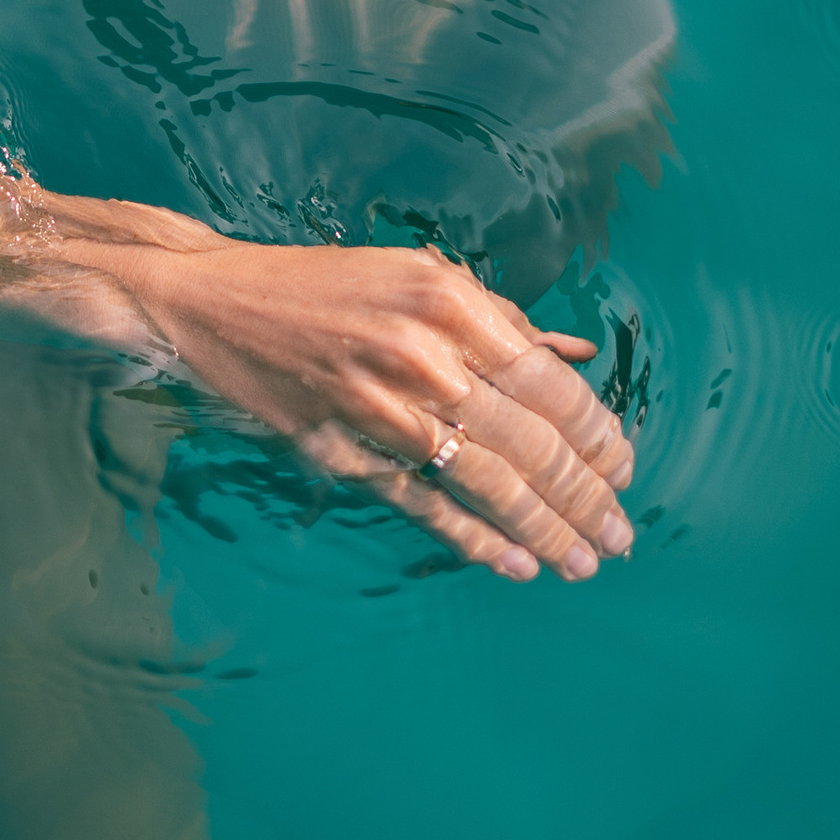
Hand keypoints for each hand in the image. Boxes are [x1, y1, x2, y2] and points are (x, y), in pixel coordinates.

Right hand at [108, 236, 634, 580]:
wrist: (216, 299)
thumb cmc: (328, 285)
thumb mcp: (420, 276)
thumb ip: (500, 319)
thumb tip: (577, 354)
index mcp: (450, 303)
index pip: (549, 385)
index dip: (597, 436)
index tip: (623, 468)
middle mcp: (423, 357)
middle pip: (530, 443)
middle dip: (586, 497)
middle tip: (619, 534)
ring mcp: (381, 410)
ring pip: (487, 483)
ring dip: (547, 529)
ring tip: (584, 560)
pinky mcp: (343, 452)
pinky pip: (425, 506)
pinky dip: (476, 539)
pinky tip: (516, 563)